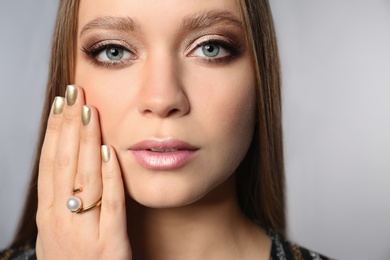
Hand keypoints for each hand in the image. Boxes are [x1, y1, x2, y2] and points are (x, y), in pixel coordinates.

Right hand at [35, 85, 131, 258]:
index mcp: (49, 215)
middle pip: (63, 163)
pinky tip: (113, 153)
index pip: (49, 162)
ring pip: (84, 179)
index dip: (54, 130)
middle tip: (74, 91)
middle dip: (68, 124)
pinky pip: (111, 207)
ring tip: (90, 110)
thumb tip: (69, 164)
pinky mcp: (108, 248)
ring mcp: (83, 234)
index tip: (60, 102)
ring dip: (87, 141)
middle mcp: (60, 221)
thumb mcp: (59, 231)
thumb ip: (63, 200)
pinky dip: (111, 178)